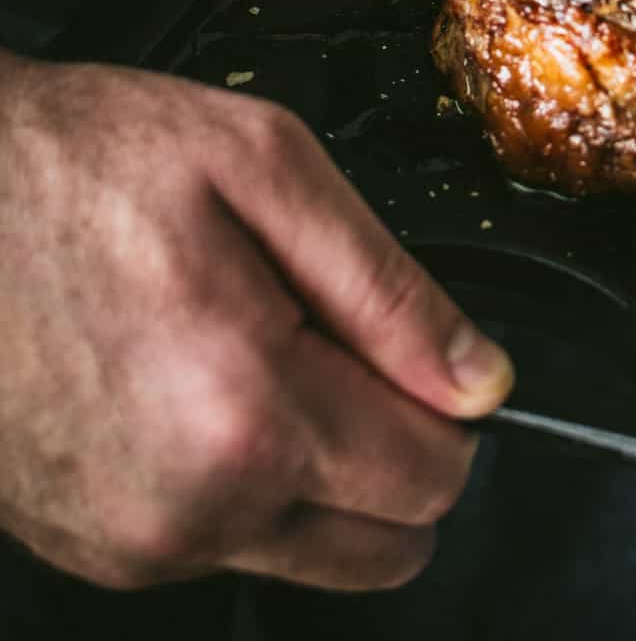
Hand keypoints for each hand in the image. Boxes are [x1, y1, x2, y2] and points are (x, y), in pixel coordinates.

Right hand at [0, 50, 512, 591]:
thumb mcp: (264, 164)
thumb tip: (478, 377)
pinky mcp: (93, 550)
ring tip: (253, 351)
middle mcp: (190, 507)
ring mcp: (133, 544)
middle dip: (398, 449)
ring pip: (311, 554)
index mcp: (245, 408)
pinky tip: (193, 383)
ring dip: (318, 471)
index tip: (414, 346)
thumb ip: (387, 284)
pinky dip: (240, 482)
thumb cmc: (77, 161)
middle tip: (340, 345)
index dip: (450, 402)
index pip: (434, 475)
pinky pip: (224, 547)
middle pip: (388, 544)